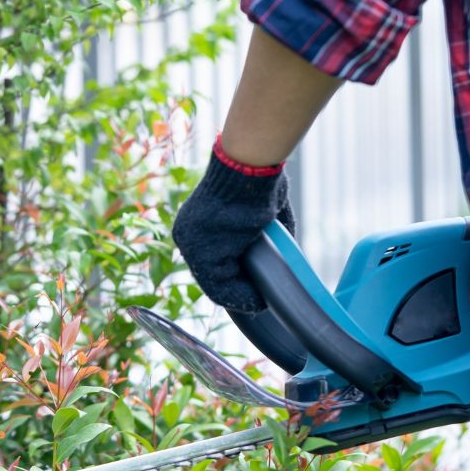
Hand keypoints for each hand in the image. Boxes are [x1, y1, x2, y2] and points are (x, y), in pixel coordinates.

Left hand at [172, 145, 294, 312]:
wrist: (248, 167)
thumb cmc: (257, 180)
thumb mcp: (256, 209)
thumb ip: (261, 231)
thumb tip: (281, 248)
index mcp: (197, 222)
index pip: (212, 256)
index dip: (234, 274)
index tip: (253, 284)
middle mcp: (187, 236)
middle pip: (212, 272)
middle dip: (237, 287)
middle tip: (259, 297)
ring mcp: (191, 246)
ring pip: (215, 283)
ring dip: (239, 296)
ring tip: (260, 302)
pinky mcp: (202, 257)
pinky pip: (219, 288)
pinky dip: (240, 298)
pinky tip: (258, 301)